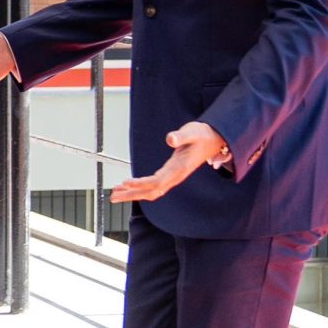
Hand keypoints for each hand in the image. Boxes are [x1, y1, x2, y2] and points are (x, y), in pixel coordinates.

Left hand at [111, 121, 229, 203]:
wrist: (214, 140)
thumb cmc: (203, 135)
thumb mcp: (193, 132)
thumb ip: (181, 136)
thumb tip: (170, 139)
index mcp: (180, 168)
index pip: (157, 180)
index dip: (141, 183)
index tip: (126, 183)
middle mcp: (176, 176)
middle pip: (151, 191)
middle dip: (132, 194)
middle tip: (113, 196)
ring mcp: (173, 177)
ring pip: (151, 191)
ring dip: (133, 194)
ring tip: (115, 194)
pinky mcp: (171, 175)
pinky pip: (154, 186)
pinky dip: (139, 189)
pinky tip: (128, 187)